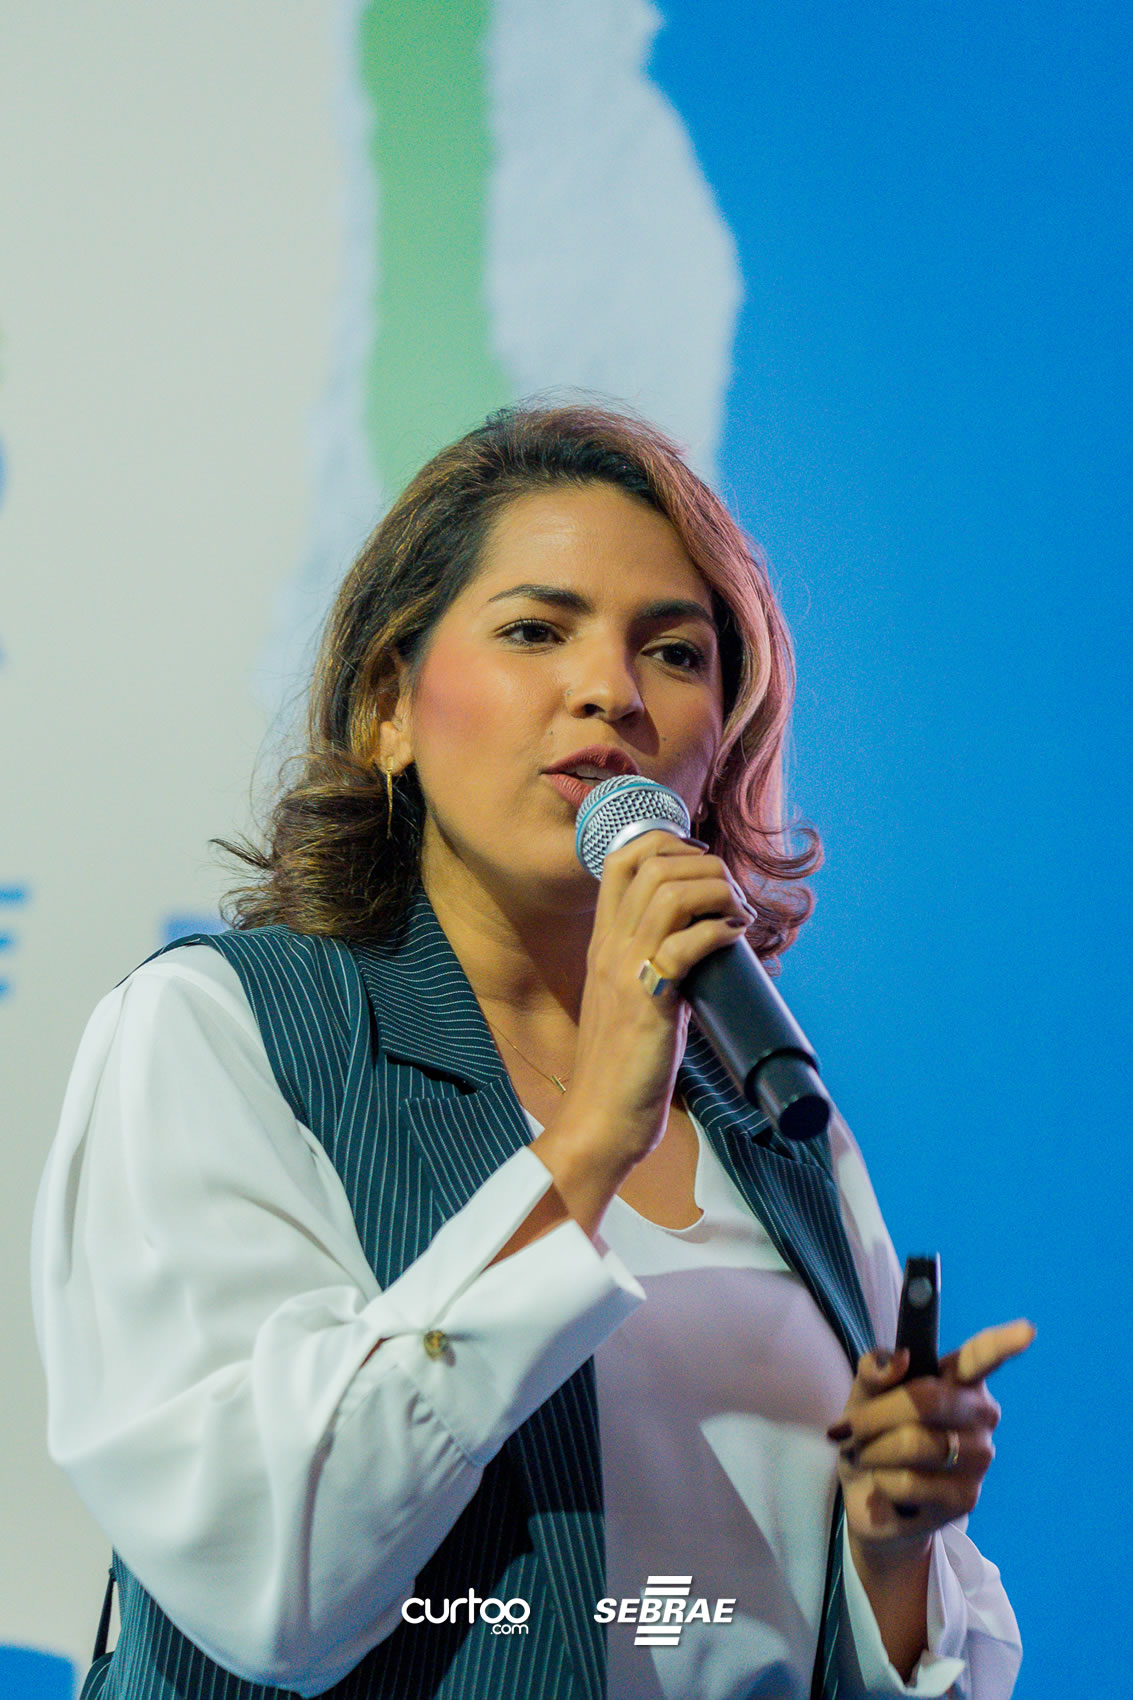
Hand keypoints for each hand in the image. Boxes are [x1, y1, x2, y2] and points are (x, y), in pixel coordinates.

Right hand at [530, 829, 752, 1228]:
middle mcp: (609, 946)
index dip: (668, 843)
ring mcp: (626, 971)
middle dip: (703, 863)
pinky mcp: (649, 1001)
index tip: (703, 866)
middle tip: (730, 894)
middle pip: (652, 862)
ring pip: (671, 892)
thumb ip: (656, 966)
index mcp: (603, 942)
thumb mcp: (632, 998)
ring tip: (737, 915)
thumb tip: (704, 944)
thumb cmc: (624, 1066)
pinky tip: (736, 939)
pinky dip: (720, 931)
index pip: (622, 858)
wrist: (602, 1118)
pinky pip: (687, 944)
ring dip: (717, 890)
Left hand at [825, 1318, 1034, 1678]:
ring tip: (865, 1456)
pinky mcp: (967, 1497)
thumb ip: (874, 1370)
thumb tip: (899, 1358)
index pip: (983, 1356)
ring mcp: (978, 1457)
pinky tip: (885, 1485)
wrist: (870, 1497)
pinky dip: (882, 1482)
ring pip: (915, 1443)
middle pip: (927, 1400)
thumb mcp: (863, 1395)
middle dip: (875, 1415)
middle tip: (846, 1429)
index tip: (1027, 1331)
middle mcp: (978, 1414)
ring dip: (873, 1451)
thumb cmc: (874, 1434)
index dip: (1004, 1342)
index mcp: (958, 1378)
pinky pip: (911, 1482)